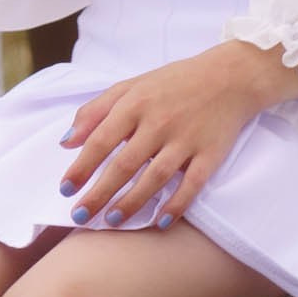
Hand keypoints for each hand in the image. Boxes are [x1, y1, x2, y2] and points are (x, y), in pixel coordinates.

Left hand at [57, 43, 289, 228]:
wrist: (231, 75)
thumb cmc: (175, 82)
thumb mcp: (132, 85)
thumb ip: (96, 110)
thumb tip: (66, 142)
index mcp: (137, 103)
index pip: (101, 140)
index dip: (81, 167)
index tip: (66, 189)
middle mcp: (160, 122)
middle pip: (124, 165)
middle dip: (99, 194)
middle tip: (80, 215)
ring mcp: (187, 139)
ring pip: (155, 178)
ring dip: (131, 203)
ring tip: (112, 221)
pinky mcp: (210, 154)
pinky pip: (192, 185)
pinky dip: (176, 205)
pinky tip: (161, 221)